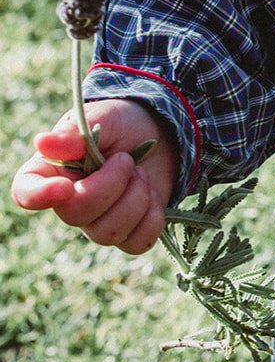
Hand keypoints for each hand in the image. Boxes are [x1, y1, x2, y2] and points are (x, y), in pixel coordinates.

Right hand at [10, 99, 177, 254]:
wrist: (161, 135)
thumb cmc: (123, 124)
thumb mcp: (103, 117)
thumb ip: (75, 132)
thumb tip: (41, 143)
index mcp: (51, 171)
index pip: (26, 192)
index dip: (40, 195)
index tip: (66, 187)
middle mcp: (68, 202)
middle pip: (76, 215)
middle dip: (111, 185)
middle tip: (126, 159)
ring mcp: (96, 222)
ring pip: (107, 233)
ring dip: (135, 198)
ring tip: (140, 173)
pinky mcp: (127, 233)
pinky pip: (135, 243)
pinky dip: (152, 218)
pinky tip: (153, 194)